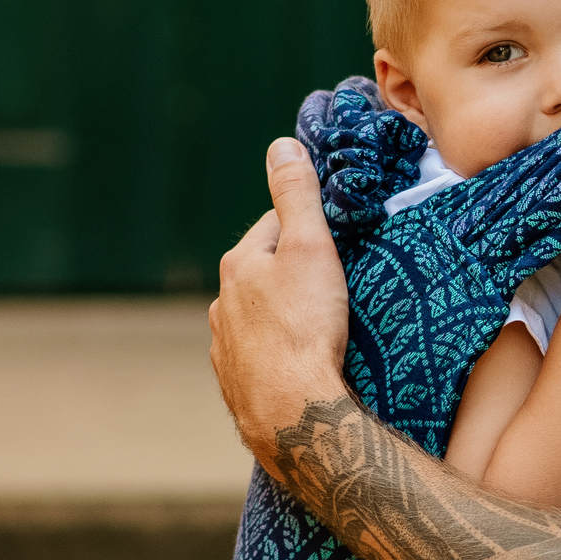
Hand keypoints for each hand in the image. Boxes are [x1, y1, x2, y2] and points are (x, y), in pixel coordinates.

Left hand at [209, 139, 352, 471]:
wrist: (293, 415)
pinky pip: (261, 358)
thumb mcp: (309, 247)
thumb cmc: (305, 327)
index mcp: (238, 265)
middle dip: (295, 274)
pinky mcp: (237, 387)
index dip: (309, 228)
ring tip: (322, 329)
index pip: (276, 226)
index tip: (337, 241)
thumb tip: (282, 144)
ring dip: (285, 317)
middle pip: (266, 273)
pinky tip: (302, 366)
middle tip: (337, 287)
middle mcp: (223, 304)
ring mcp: (226, 349)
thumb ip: (296, 195)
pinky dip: (280, 355)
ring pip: (260, 318)